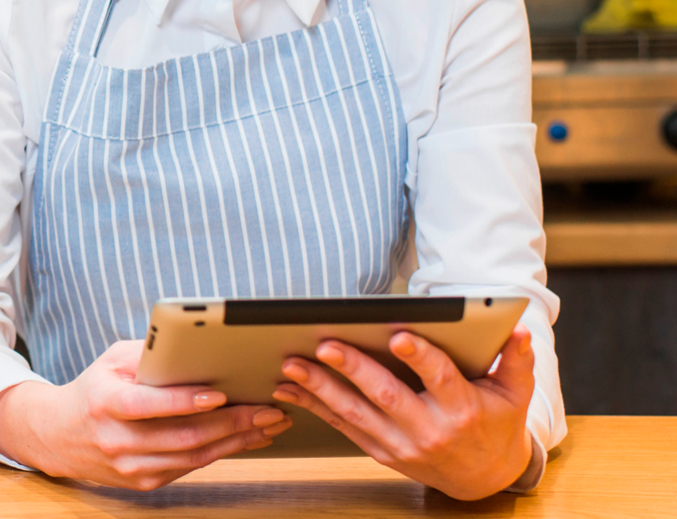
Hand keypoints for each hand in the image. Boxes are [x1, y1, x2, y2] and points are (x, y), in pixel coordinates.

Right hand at [0, 340, 291, 490]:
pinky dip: (223, 452)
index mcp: (106, 404)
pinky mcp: (144, 482)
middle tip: (267, 408)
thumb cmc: (94, 389)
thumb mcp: (112, 360)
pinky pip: (191, 468)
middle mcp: (118, 440)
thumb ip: (151, 355)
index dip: (185, 401)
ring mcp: (131, 467)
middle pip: (183, 436)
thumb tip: (198, 349)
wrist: (60, 436)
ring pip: (194, 457)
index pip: (149, 406)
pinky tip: (246, 438)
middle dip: (232, 423)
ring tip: (268, 423)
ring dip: (237, 441)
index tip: (218, 394)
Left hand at [274, 327, 535, 499]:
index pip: (440, 379)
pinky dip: (314, 407)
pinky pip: (343, 427)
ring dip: (320, 388)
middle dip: (353, 369)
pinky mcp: (381, 451)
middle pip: (387, 396)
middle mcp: (429, 430)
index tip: (398, 336)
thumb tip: (519, 330)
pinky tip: (289, 388)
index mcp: (462, 409)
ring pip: (355, 414)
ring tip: (291, 364)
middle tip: (325, 344)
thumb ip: (516, 361)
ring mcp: (401, 444)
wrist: (484, 478)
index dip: (420, 357)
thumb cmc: (496, 423)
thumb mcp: (514, 394)